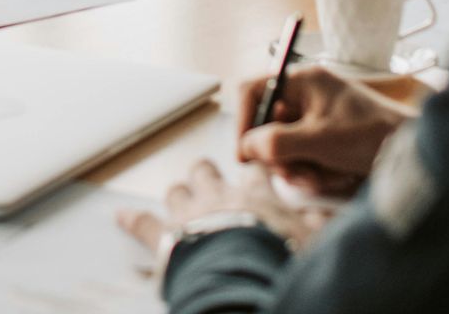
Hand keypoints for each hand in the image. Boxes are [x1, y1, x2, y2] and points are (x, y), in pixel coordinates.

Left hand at [116, 159, 325, 273]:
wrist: (243, 277)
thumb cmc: (278, 259)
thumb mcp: (311, 242)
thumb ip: (319, 225)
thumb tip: (329, 215)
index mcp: (255, 195)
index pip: (254, 172)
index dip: (253, 171)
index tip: (254, 171)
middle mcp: (219, 196)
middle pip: (208, 172)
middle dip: (207, 174)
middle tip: (209, 178)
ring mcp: (189, 214)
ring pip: (178, 191)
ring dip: (179, 195)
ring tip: (180, 198)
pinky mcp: (164, 237)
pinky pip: (142, 223)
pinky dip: (130, 220)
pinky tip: (119, 216)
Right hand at [236, 66, 412, 198]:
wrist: (411, 151)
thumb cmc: (369, 136)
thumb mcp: (318, 140)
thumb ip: (276, 142)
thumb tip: (245, 147)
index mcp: (303, 80)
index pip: (253, 91)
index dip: (243, 121)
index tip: (246, 155)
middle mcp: (306, 95)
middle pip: (266, 127)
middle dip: (280, 157)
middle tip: (297, 173)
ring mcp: (315, 118)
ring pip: (284, 149)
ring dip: (300, 170)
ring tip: (324, 177)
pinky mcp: (325, 139)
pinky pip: (303, 159)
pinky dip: (316, 173)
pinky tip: (337, 176)